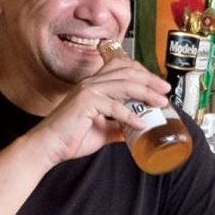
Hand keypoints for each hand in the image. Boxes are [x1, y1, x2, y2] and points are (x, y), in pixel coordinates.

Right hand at [30, 52, 173, 167]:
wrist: (48, 146)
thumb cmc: (71, 138)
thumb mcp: (103, 131)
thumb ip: (119, 127)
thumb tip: (138, 130)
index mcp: (95, 85)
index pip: (122, 67)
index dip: (143, 73)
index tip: (159, 85)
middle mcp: (92, 83)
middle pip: (127, 71)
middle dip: (150, 80)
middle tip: (166, 90)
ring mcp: (88, 91)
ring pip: (124, 84)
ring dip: (146, 93)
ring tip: (160, 103)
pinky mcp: (85, 103)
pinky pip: (113, 106)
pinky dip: (130, 115)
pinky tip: (141, 124)